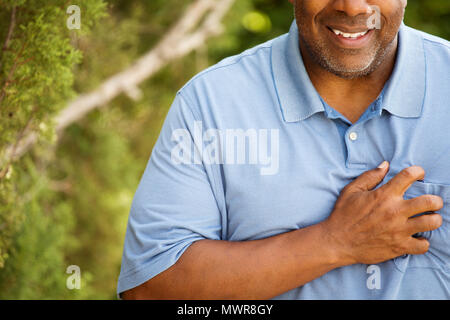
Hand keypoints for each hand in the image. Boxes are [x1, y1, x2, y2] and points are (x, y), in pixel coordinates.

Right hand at [322, 162, 443, 264]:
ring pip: (432, 223)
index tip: (418, 174)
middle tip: (431, 202)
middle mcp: (395, 211)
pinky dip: (422, 242)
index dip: (418, 171)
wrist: (337, 242)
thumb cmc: (343, 215)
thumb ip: (370, 177)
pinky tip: (416, 238)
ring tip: (428, 219)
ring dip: (433, 220)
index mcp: (384, 195)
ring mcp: (399, 230)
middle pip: (430, 201)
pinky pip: (423, 245)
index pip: (409, 176)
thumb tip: (385, 165)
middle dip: (435, 200)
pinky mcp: (399, 246)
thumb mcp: (351, 191)